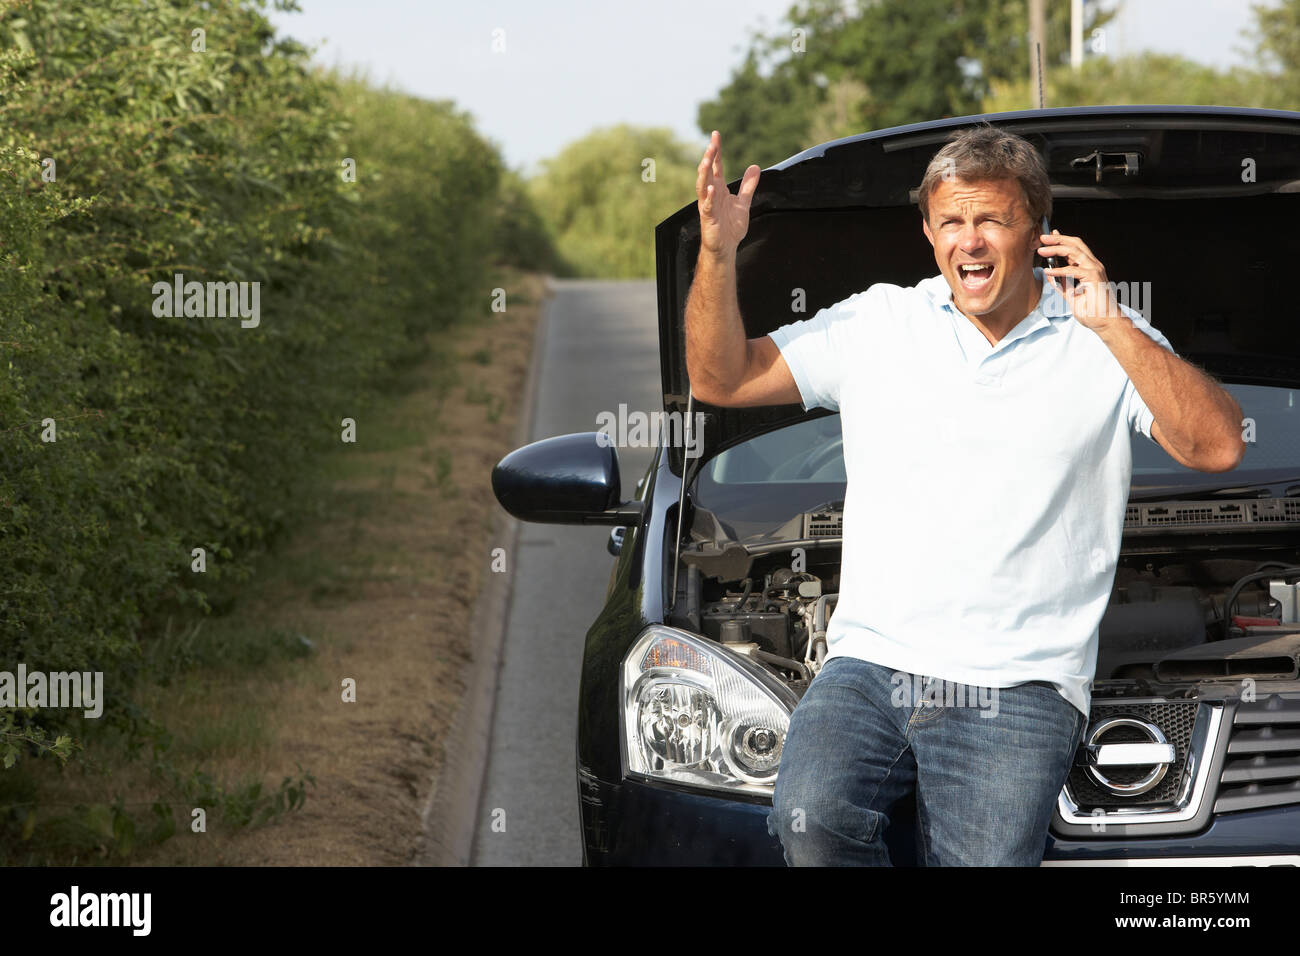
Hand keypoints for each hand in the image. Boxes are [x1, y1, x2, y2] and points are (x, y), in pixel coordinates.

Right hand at [696, 130, 759, 258]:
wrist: (726, 248)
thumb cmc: (730, 227)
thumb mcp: (743, 202)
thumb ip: (748, 185)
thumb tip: (755, 167)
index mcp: (719, 189)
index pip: (716, 166)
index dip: (716, 151)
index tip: (716, 135)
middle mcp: (711, 194)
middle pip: (708, 172)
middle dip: (709, 157)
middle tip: (712, 142)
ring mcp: (708, 205)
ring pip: (703, 186)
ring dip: (704, 173)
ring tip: (707, 159)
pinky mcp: (709, 218)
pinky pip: (708, 206)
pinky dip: (709, 197)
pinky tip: (711, 188)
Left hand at [1038, 229, 1124, 332]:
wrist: (1105, 322)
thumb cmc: (1092, 311)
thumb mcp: (1071, 295)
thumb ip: (1061, 284)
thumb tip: (1049, 275)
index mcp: (1089, 267)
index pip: (1075, 248)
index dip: (1062, 240)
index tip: (1048, 237)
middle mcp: (1093, 265)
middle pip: (1075, 244)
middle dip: (1057, 239)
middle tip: (1042, 237)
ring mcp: (1095, 270)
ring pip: (1074, 252)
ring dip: (1056, 249)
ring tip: (1041, 250)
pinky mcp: (1094, 278)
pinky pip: (1073, 270)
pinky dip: (1059, 270)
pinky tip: (1048, 271)